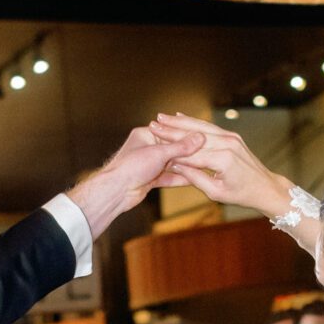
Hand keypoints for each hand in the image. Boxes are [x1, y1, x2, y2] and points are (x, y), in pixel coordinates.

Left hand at [67, 125, 202, 237]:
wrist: (116, 191)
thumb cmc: (131, 166)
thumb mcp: (159, 153)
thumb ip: (181, 146)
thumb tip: (200, 137)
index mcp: (146, 134)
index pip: (171, 132)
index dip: (188, 135)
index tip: (204, 138)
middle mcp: (148, 147)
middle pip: (173, 149)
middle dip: (189, 152)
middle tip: (207, 153)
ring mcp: (149, 164)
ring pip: (172, 164)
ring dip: (186, 166)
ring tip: (204, 166)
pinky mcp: (151, 179)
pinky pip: (169, 177)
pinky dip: (180, 178)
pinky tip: (194, 179)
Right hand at [148, 114, 291, 217]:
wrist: (264, 186)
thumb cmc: (241, 194)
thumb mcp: (216, 193)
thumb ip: (196, 178)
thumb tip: (176, 167)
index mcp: (223, 160)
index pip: (191, 154)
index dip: (172, 151)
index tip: (155, 147)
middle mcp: (227, 144)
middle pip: (193, 136)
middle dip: (172, 130)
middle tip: (153, 124)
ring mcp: (230, 137)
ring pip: (200, 127)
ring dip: (180, 121)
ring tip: (162, 117)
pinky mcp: (232, 136)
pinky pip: (209, 127)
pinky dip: (194, 122)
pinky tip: (181, 116)